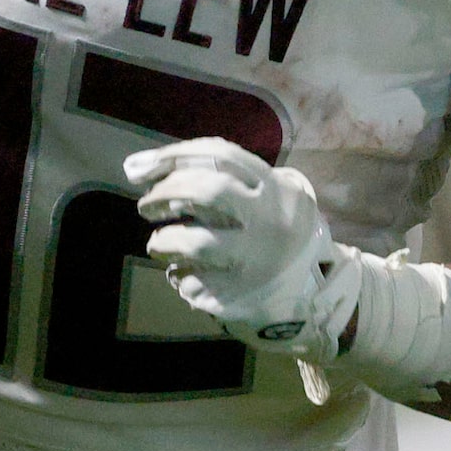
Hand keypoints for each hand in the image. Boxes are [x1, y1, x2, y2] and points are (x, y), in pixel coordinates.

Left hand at [126, 139, 354, 361]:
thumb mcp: (265, 198)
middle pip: (207, 191)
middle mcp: (270, 220)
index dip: (174, 156)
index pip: (220, 156)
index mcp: (276, 190)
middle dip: (165, 192)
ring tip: (159, 244)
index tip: (143, 166)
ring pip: (196, 243)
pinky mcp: (242, 295)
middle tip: (146, 205)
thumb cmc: (274, 234)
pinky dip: (179, 274)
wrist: (314, 294)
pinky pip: (194, 281)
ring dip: (165, 241)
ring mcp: (257, 259)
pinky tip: (182, 273)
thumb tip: (137, 166)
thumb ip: (214, 178)